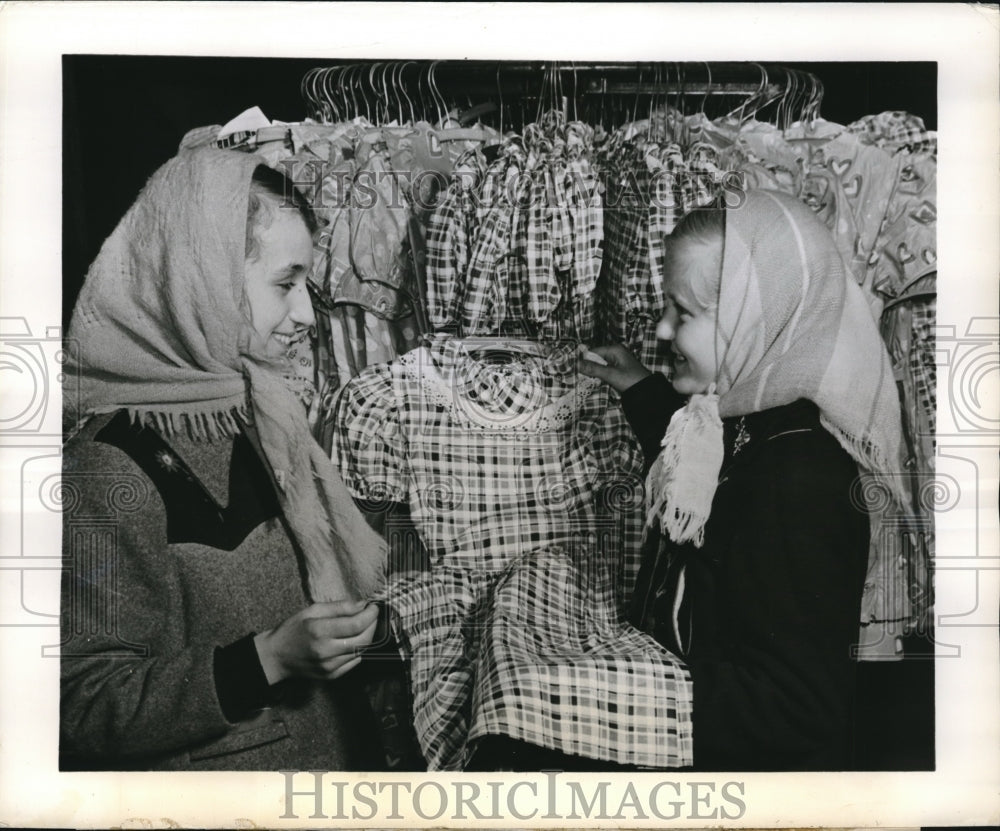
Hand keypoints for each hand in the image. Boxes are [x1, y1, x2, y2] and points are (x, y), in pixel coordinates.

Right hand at [254, 600, 379, 683]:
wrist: (276, 657)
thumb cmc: (293, 630)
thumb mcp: (312, 610)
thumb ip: (339, 607)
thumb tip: (362, 605)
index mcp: (319, 631)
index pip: (356, 624)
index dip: (371, 614)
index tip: (374, 607)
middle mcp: (326, 651)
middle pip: (363, 639)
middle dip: (373, 625)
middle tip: (372, 616)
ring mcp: (329, 666)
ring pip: (361, 651)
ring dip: (367, 637)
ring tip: (363, 625)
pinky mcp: (331, 676)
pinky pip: (354, 662)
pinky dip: (359, 649)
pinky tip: (354, 640)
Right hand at [577, 344, 651, 393]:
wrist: (647, 391)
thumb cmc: (631, 380)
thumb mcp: (611, 374)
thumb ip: (593, 369)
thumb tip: (577, 364)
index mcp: (615, 349)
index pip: (593, 351)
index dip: (584, 360)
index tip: (575, 368)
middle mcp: (616, 353)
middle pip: (596, 358)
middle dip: (588, 367)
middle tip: (579, 375)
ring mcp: (617, 362)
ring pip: (599, 365)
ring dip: (594, 372)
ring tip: (587, 379)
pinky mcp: (618, 370)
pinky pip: (604, 370)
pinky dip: (600, 375)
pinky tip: (596, 381)